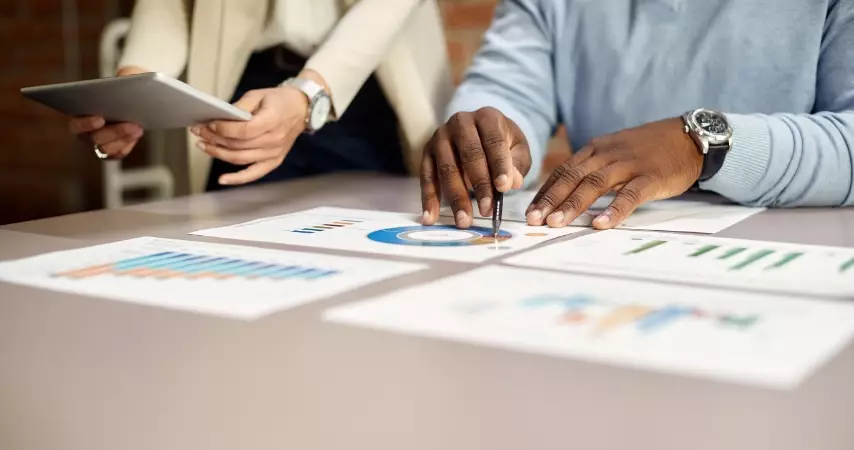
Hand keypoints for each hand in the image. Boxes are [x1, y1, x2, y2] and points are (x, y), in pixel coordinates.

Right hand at [67, 66, 147, 157]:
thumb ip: (126, 76)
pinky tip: (137, 133)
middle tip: (131, 123)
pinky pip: (118, 153)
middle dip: (113, 132)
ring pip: (106, 148)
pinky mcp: (113, 150)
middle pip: (94, 138)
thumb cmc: (126, 84)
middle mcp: (85, 132)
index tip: (100, 118)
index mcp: (79, 114)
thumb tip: (130, 79)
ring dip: (122, 138)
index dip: (86, 124)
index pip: (76, 124)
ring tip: (138, 127)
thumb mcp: (128, 76)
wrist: (137, 95)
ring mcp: (98, 143)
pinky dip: (127, 144)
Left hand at [192, 84, 311, 185]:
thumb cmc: (280, 101)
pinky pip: (254, 174)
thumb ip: (239, 107)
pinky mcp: (274, 161)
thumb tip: (219, 118)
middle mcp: (274, 140)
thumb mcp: (258, 94)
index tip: (208, 123)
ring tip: (203, 145)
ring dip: (218, 153)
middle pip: (238, 145)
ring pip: (240, 158)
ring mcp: (274, 153)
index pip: (242, 131)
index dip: (222, 129)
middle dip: (214, 138)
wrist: (301, 109)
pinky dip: (237, 178)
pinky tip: (222, 179)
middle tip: (199, 131)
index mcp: (272, 121)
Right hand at [420, 107, 531, 227]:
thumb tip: (510, 182)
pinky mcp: (427, 152)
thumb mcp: (517, 149)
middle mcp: (461, 122)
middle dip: (479, 185)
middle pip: (470, 155)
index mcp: (487, 117)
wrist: (478, 131)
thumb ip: (517, 164)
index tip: (504, 188)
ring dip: (455, 197)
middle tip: (487, 211)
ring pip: (447, 169)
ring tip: (463, 221)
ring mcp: (440, 136)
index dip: (499, 165)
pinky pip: (427, 177)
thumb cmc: (502, 143)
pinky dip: (428, 199)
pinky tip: (430, 217)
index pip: (494, 141)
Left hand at [527, 117, 701, 228]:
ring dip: (573, 204)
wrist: (690, 136)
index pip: (563, 170)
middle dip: (550, 199)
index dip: (545, 190)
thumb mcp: (615, 152)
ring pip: (594, 184)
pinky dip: (613, 209)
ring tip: (556, 223)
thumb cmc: (649, 150)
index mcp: (596, 149)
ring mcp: (629, 164)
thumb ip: (593, 168)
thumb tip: (567, 192)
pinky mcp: (651, 176)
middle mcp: (607, 154)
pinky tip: (600, 224)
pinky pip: (629, 194)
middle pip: (572, 177)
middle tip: (533, 219)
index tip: (530, 210)